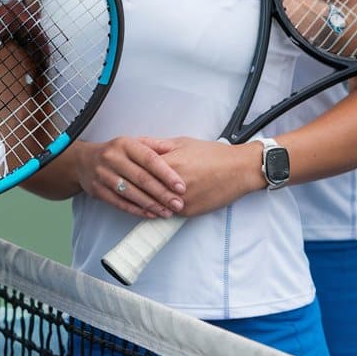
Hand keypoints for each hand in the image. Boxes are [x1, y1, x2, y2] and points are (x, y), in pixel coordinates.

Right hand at [75, 137, 186, 219]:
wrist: (83, 161)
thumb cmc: (116, 152)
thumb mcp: (132, 142)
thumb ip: (153, 145)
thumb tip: (174, 149)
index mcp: (125, 144)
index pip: (149, 159)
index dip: (166, 174)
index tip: (181, 186)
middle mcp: (112, 158)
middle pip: (141, 178)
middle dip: (162, 193)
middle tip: (178, 204)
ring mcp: (103, 175)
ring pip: (131, 193)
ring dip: (151, 204)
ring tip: (167, 212)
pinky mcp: (98, 190)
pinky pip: (120, 203)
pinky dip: (137, 210)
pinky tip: (151, 214)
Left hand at [112, 137, 259, 216]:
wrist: (239, 170)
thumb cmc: (211, 153)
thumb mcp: (182, 142)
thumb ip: (156, 145)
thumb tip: (137, 142)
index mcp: (169, 164)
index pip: (140, 171)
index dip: (128, 172)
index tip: (119, 172)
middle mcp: (173, 184)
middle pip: (144, 190)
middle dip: (131, 189)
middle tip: (118, 188)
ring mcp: (181, 200)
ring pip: (154, 204)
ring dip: (142, 202)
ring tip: (129, 199)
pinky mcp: (189, 211)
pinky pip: (167, 213)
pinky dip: (158, 210)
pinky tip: (150, 208)